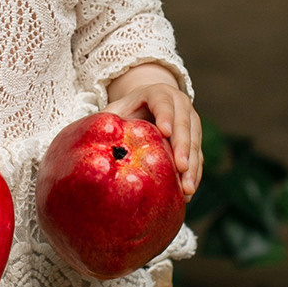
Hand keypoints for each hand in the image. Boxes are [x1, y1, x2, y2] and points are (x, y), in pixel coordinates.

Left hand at [105, 66, 201, 198]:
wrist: (148, 105)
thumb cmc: (127, 110)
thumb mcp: (116, 110)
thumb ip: (106, 120)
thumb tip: (89, 140)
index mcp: (159, 93)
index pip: (163, 103)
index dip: (166, 115)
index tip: (165, 132)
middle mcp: (180, 105)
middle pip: (185, 125)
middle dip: (184, 147)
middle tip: (181, 167)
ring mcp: (191, 121)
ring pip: (195, 143)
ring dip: (193, 166)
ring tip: (187, 189)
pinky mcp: (195, 139)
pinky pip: (198, 156)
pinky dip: (194, 174)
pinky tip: (187, 192)